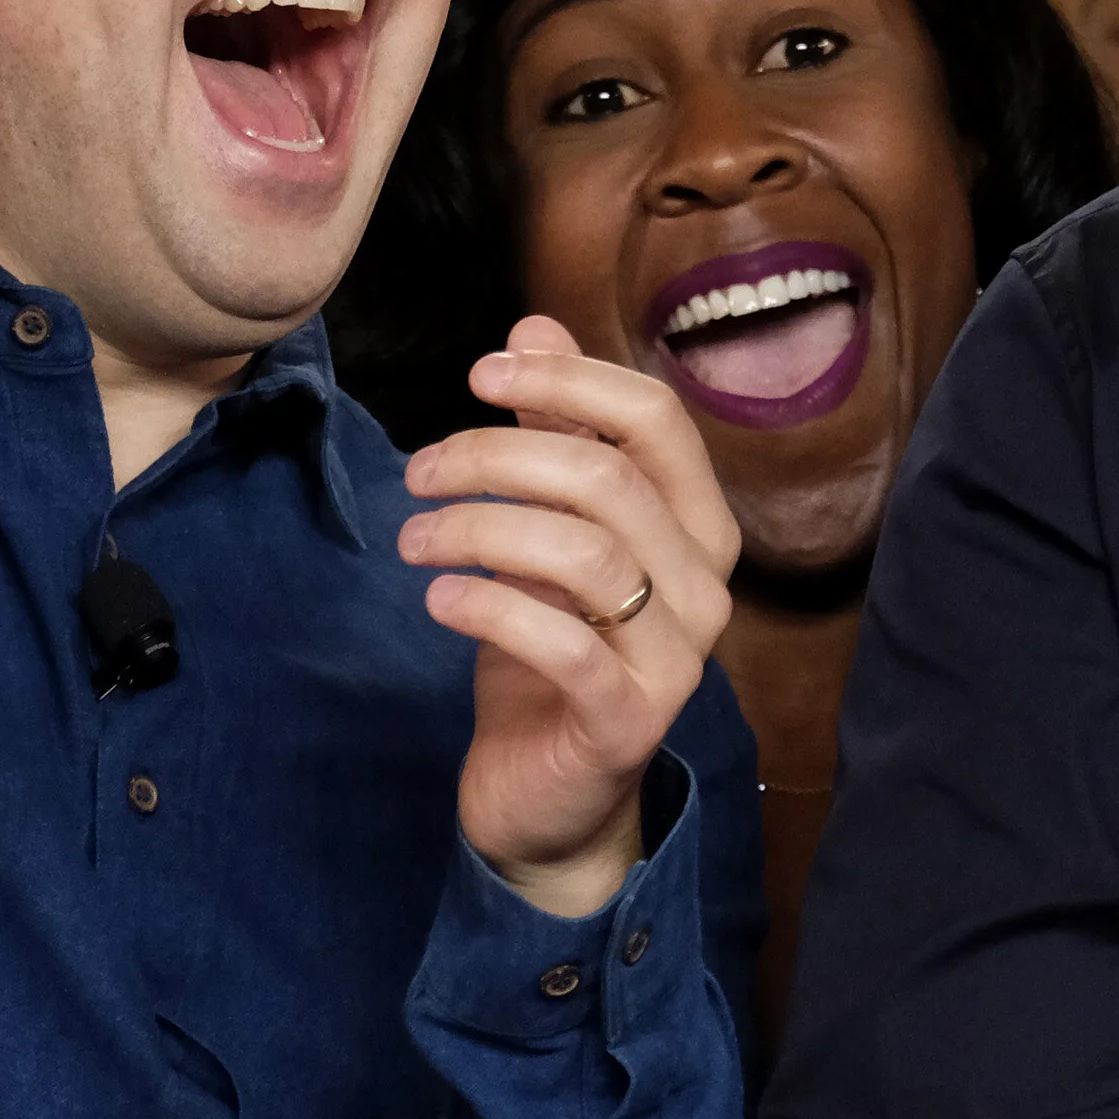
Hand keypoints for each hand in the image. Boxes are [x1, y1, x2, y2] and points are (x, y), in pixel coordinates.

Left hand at [398, 314, 738, 917]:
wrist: (548, 791)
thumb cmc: (551, 640)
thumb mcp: (546, 523)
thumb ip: (554, 427)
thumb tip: (532, 326)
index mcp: (696, 523)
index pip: (655, 418)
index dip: (569, 379)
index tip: (479, 374)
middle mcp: (705, 586)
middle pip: (605, 477)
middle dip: (497, 454)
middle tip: (419, 470)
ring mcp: (674, 659)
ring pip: (583, 553)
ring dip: (478, 526)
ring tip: (413, 535)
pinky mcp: (626, 721)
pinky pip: (561, 643)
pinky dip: (487, 605)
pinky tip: (438, 595)